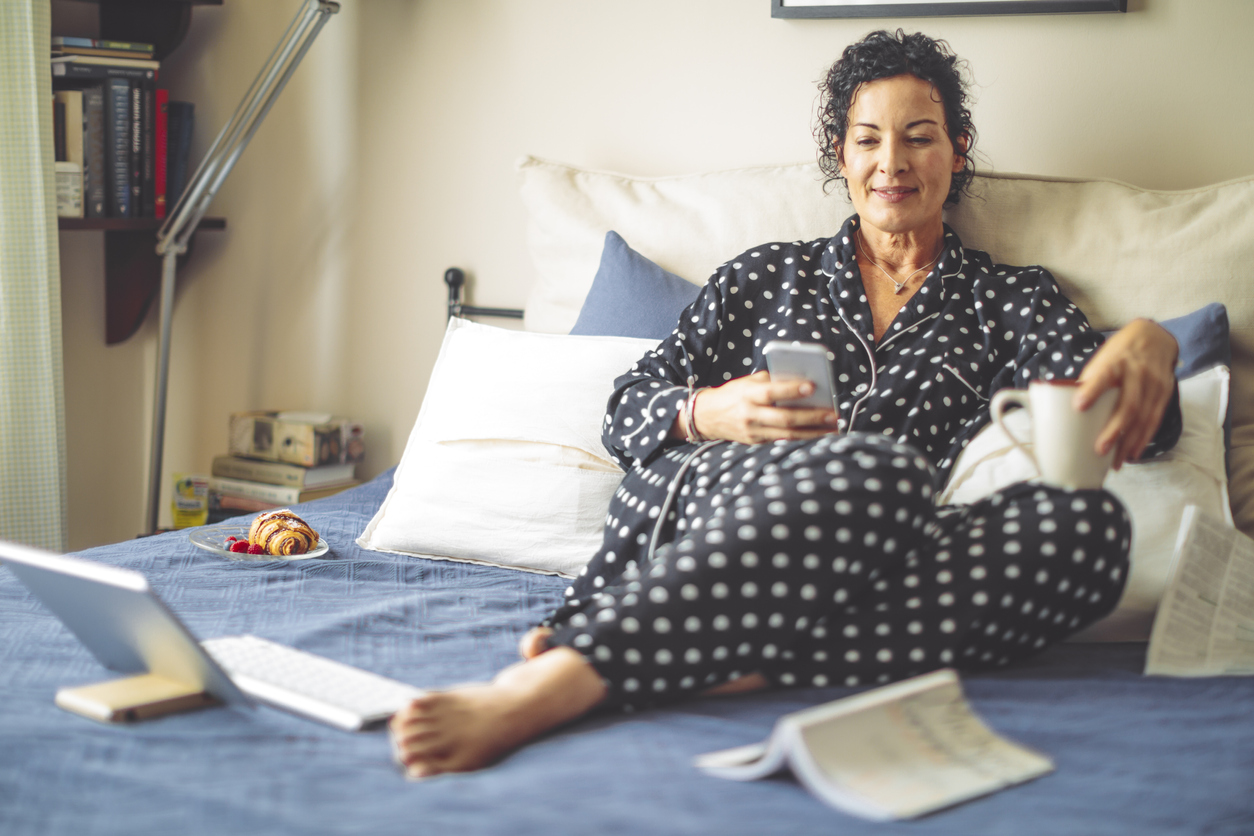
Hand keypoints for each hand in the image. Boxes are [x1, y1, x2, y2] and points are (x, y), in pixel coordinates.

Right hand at [677, 371, 839, 443]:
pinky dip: (801, 440)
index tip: (812, 386)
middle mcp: (749, 414)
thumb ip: (771, 381)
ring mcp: (753, 432)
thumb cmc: (733, 394)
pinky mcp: (755, 443)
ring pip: (787, 435)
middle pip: (784, 418)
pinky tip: (818, 436)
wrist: (706, 416)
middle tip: (832, 414)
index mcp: (747, 395)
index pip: (770, 392)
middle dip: (811, 417)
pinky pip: (781, 442)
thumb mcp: (747, 382)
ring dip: (812, 433)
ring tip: (832, 428)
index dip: (791, 389)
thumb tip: (799, 381)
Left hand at [1074, 319, 1177, 468]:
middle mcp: (1137, 372)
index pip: (1103, 376)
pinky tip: (1133, 453)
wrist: (1154, 337)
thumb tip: (1063, 408)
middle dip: (1114, 430)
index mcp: (1115, 362)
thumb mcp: (1101, 359)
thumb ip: (1087, 382)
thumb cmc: (1118, 353)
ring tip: (1116, 461)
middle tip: (1099, 449)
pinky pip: (1155, 420)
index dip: (1092, 390)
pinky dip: (1144, 439)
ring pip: (1144, 417)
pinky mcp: (1164, 394)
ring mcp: (1154, 384)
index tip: (1078, 406)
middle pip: (1128, 404)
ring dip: (1129, 442)